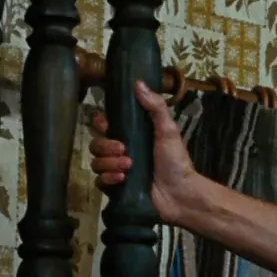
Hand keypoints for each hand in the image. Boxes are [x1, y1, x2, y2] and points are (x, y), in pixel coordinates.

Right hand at [87, 79, 205, 224]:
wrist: (180, 193)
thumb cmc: (176, 160)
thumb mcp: (168, 130)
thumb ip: (155, 107)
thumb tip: (138, 83)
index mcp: (131, 135)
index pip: (104, 125)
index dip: (101, 123)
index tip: (107, 124)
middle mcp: (120, 151)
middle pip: (95, 143)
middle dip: (106, 146)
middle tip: (124, 149)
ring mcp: (116, 170)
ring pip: (96, 162)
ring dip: (109, 163)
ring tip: (129, 166)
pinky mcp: (115, 189)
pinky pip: (99, 181)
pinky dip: (108, 178)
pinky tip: (122, 178)